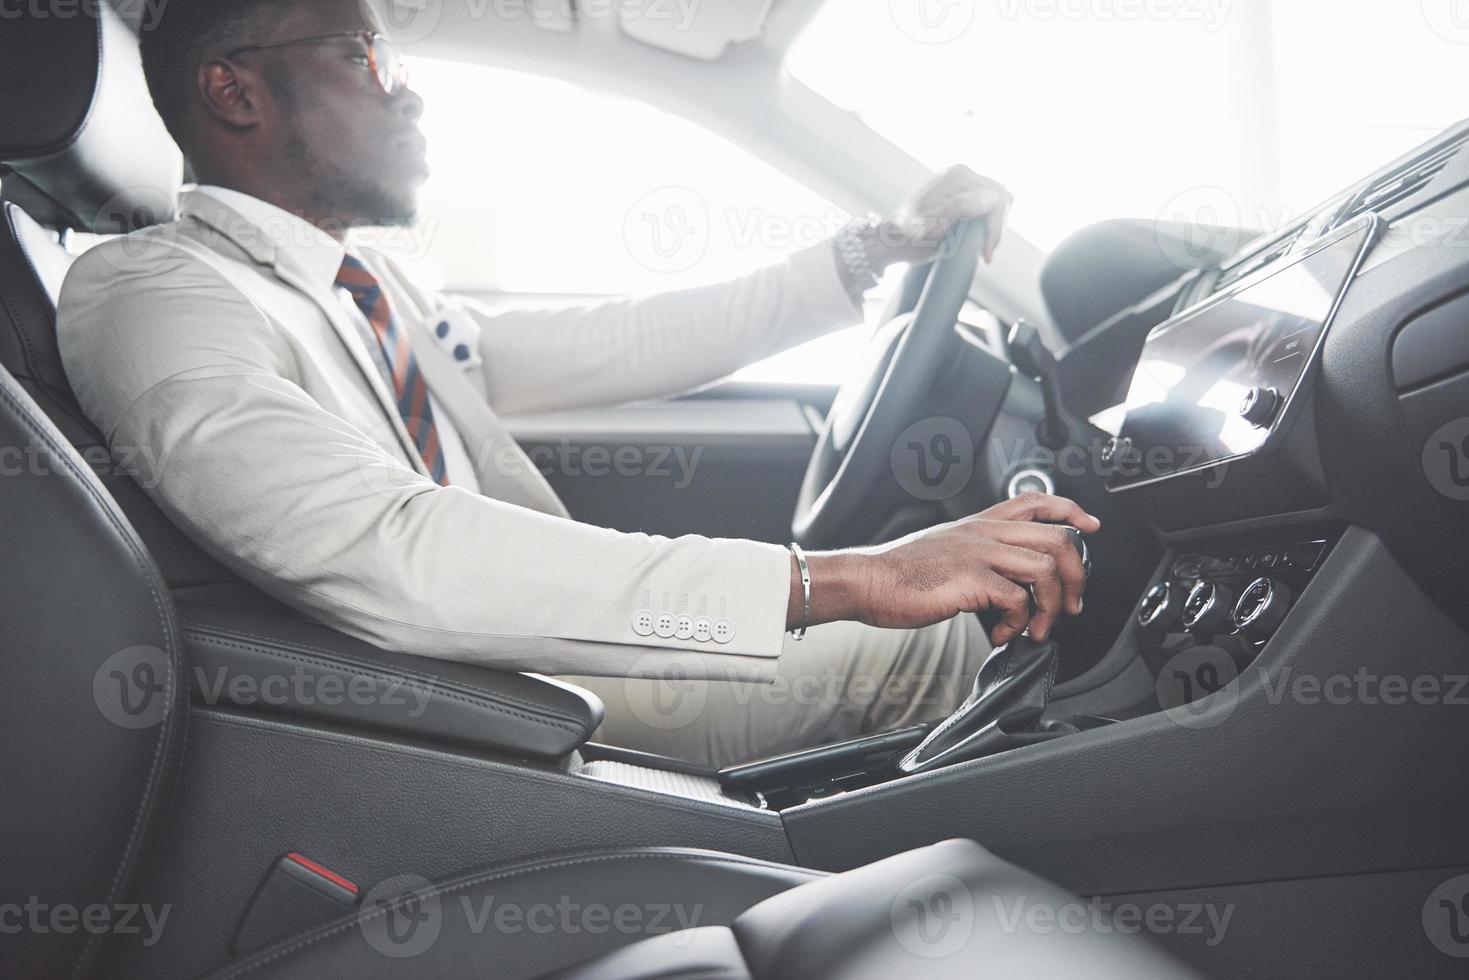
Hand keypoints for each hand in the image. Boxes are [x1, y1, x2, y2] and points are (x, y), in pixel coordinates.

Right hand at [792, 494, 1099, 646]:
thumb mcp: (945, 552)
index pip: (1036, 501)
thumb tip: (1005, 586)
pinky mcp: (971, 578)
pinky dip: (1019, 624)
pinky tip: (1004, 633)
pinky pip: (1018, 599)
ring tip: (1037, 628)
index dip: (1071, 511)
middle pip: (1057, 538)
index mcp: (979, 523)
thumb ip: (977, 559)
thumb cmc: (899, 574)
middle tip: (1070, 604)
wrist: (867, 580)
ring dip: (1051, 606)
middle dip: (1077, 575)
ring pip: (1046, 568)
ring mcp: (979, 553)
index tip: (1089, 527)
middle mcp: (984, 532)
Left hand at [868, 165, 1013, 267]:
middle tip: (984, 254)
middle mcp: (962, 172)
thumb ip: (960, 209)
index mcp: (956, 176)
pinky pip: (991, 206)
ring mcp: (965, 181)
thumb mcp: (931, 228)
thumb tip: (991, 199)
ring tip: (982, 249)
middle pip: (1000, 200)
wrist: (892, 238)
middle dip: (996, 229)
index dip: (994, 229)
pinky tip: (980, 240)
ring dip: (994, 227)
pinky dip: (989, 224)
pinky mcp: (967, 192)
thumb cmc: (907, 237)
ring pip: (999, 203)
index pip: (994, 200)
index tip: (986, 255)